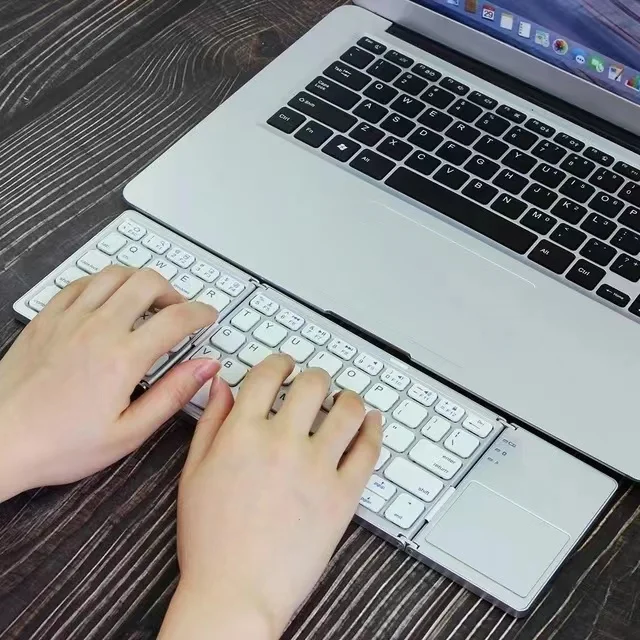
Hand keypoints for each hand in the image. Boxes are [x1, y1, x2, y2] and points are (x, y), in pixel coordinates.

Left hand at [0, 266, 219, 500]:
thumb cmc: (60, 445)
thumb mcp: (129, 432)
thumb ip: (173, 394)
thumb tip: (205, 368)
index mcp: (122, 358)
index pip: (177, 317)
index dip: (202, 312)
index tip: (208, 316)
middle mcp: (97, 329)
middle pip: (148, 282)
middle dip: (173, 291)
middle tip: (178, 310)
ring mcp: (68, 319)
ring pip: (115, 274)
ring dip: (140, 281)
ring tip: (147, 301)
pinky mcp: (46, 318)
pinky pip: (81, 282)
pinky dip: (104, 283)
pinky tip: (108, 300)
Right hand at [160, 355, 381, 639]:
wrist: (235, 593)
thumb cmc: (210, 540)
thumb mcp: (193, 474)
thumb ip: (210, 423)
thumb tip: (221, 386)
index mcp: (243, 434)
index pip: (268, 375)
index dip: (280, 363)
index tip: (286, 365)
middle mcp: (282, 442)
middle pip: (312, 383)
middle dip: (314, 377)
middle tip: (315, 385)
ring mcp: (317, 467)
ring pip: (348, 410)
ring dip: (349, 398)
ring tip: (346, 401)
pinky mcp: (343, 495)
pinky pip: (368, 450)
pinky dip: (374, 430)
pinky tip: (372, 422)